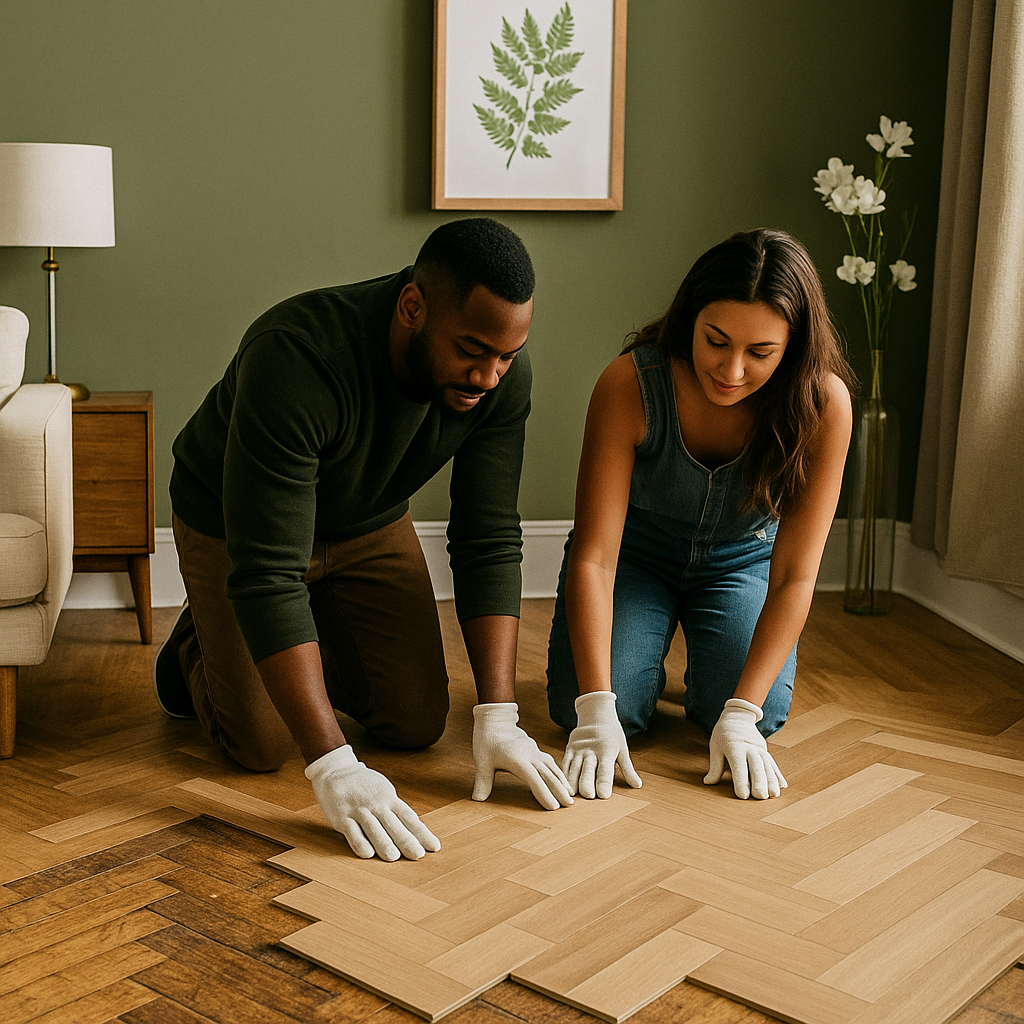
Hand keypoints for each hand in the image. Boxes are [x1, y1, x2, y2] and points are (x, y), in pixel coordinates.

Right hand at [305, 745, 440, 859]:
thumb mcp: (385, 792)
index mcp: (390, 799)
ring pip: (374, 829)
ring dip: (384, 843)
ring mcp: (359, 810)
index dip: (422, 833)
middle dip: (406, 841)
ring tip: (394, 857)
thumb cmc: (365, 786)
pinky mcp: (342, 817)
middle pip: (394, 825)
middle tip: (418, 855)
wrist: (337, 771)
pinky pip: (352, 832)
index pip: (409, 818)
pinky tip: (367, 853)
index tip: (434, 846)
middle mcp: (377, 805)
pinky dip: (360, 843)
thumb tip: (417, 825)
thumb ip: (398, 810)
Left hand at [472, 703, 573, 809]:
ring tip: (570, 795)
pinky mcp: (535, 750)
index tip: (553, 807)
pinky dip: (558, 772)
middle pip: (548, 775)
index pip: (534, 780)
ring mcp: (534, 752)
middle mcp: (530, 756)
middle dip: (559, 790)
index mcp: (518, 760)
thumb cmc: (487, 740)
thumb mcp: (482, 761)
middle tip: (569, 805)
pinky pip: (550, 762)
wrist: (495, 719)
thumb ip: (482, 781)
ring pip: (552, 768)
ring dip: (561, 781)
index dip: (544, 794)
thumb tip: (477, 799)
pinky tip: (561, 780)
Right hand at [561, 691, 642, 798]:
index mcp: (607, 751)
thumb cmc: (612, 734)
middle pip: (588, 769)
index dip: (604, 783)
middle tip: (587, 796)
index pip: (606, 770)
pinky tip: (561, 784)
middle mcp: (592, 750)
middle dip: (587, 783)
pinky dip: (563, 773)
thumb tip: (637, 785)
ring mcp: (579, 749)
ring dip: (572, 781)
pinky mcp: (569, 748)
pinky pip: (565, 762)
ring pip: (574, 767)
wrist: (596, 713)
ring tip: (571, 795)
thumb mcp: (623, 749)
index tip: (604, 795)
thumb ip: (628, 769)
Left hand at [703, 698, 787, 799]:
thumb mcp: (715, 747)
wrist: (738, 717)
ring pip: (768, 766)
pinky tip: (782, 786)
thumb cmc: (723, 734)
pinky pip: (773, 764)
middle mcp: (749, 748)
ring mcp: (759, 749)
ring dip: (771, 781)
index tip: (743, 795)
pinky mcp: (765, 751)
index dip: (741, 780)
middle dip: (759, 782)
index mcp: (734, 747)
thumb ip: (715, 766)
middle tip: (761, 797)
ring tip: (773, 795)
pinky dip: (777, 775)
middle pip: (756, 766)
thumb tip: (708, 782)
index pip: (738, 766)